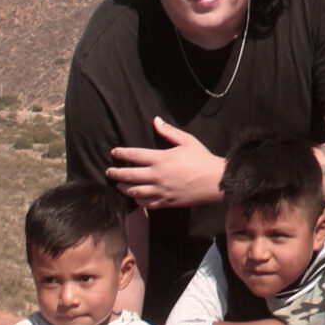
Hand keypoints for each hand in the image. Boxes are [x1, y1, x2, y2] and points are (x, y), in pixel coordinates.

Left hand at [106, 118, 225, 209]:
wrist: (216, 182)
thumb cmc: (202, 159)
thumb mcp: (187, 141)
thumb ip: (169, 131)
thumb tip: (156, 120)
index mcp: (161, 159)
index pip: (134, 155)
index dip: (121, 154)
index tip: (114, 152)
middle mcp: (157, 176)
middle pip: (129, 175)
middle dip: (116, 173)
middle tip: (109, 171)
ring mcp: (160, 191)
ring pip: (134, 192)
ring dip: (123, 188)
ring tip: (119, 185)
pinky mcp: (166, 202)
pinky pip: (146, 204)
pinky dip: (137, 200)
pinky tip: (135, 196)